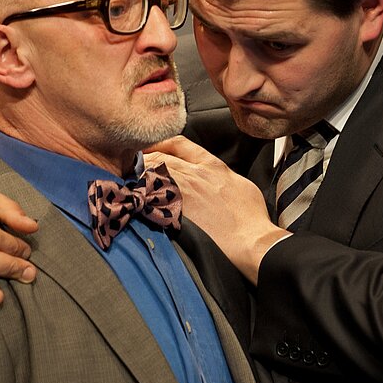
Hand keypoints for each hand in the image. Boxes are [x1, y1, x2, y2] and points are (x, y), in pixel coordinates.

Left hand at [146, 136, 287, 283]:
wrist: (248, 239)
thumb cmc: (249, 216)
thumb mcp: (237, 182)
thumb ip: (219, 173)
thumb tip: (211, 174)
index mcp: (210, 165)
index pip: (177, 143)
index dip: (160, 143)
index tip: (151, 147)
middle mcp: (192, 174)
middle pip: (157, 156)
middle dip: (143, 158)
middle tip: (134, 166)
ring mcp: (180, 191)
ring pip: (148, 174)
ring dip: (138, 176)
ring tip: (133, 181)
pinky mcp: (170, 210)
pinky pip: (146, 195)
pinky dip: (138, 194)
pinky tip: (135, 197)